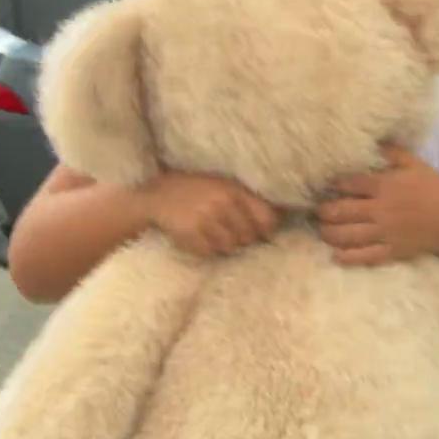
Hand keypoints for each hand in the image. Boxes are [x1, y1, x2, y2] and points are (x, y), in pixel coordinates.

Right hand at [145, 171, 280, 257]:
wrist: (157, 196)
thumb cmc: (194, 191)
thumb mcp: (221, 185)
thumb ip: (245, 199)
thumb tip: (281, 214)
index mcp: (232, 190)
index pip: (265, 217)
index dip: (266, 229)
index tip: (261, 233)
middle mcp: (221, 203)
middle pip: (248, 236)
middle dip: (242, 238)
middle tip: (229, 233)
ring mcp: (205, 219)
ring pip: (229, 247)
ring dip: (223, 245)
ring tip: (212, 235)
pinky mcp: (191, 234)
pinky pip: (210, 252)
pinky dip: (206, 250)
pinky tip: (198, 239)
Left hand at [315, 146, 438, 265]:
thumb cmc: (437, 190)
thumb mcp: (417, 165)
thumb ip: (393, 153)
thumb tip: (374, 142)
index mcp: (386, 186)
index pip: (350, 184)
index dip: (333, 185)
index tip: (323, 185)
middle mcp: (381, 209)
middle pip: (342, 211)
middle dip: (324, 211)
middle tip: (316, 211)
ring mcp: (385, 232)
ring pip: (348, 235)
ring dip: (329, 233)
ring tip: (322, 230)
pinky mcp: (392, 251)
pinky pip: (364, 256)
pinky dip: (347, 256)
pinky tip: (336, 255)